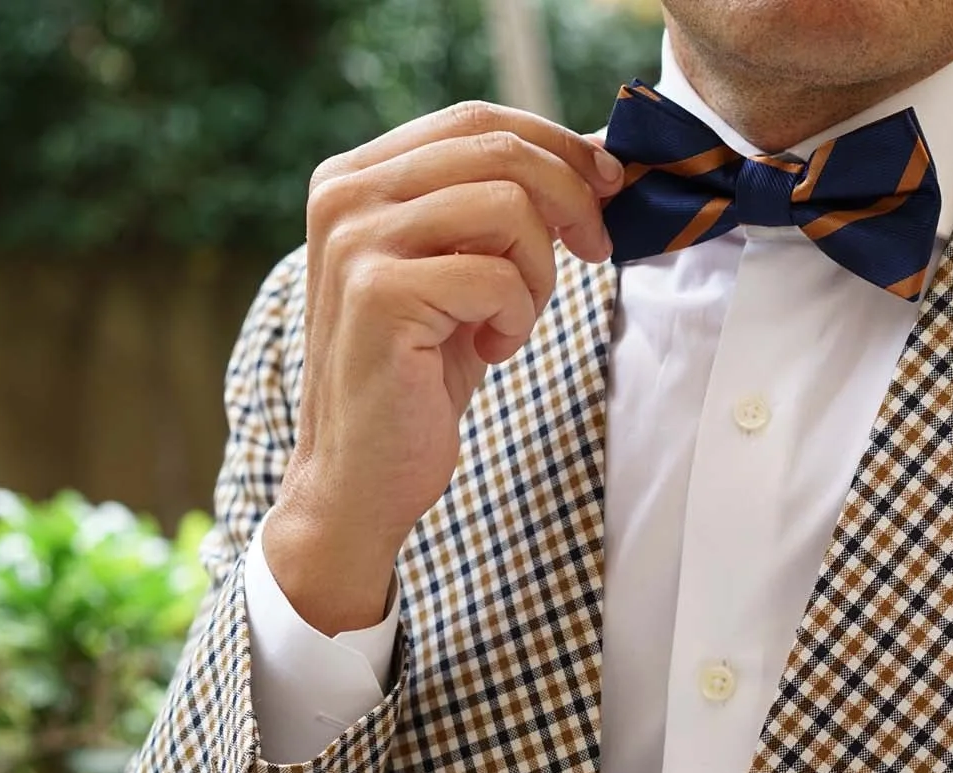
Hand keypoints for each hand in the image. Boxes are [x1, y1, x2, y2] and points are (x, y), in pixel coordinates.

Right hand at [267, 100, 625, 633]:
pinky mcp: (379, 294)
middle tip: (595, 253)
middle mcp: (344, 194)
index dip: (558, 145)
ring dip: (538, 271)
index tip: (608, 187)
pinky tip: (488, 351)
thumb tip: (599, 157)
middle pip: (498, 149)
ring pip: (507, 206)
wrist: (362, 473)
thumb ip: (505, 208)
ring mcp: (355, 241)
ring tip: (512, 319)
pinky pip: (496, 276)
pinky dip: (517, 318)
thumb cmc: (422, 374)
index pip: (478, 118)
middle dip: (572, 200)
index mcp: (357, 175)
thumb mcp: (464, 271)